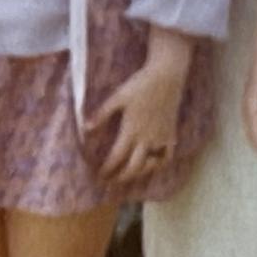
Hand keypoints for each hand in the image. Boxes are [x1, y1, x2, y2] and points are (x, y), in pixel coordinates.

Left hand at [89, 34, 191, 191]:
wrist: (167, 75)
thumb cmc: (140, 84)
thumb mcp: (118, 97)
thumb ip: (102, 114)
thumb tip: (86, 128)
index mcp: (131, 130)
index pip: (117, 157)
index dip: (107, 168)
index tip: (100, 174)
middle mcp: (147, 138)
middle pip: (134, 167)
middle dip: (121, 177)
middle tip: (112, 181)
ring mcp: (161, 138)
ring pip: (151, 165)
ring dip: (139, 173)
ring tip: (129, 174)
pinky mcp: (170, 134)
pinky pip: (166, 156)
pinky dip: (159, 164)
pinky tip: (151, 163)